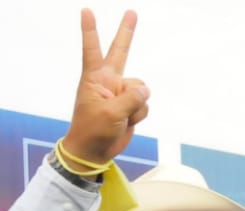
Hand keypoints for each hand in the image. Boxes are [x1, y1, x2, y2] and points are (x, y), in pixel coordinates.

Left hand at [62, 10, 149, 168]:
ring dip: (136, 106)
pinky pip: (145, 104)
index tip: (86, 11)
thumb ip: (131, 98)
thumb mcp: (111, 113)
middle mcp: (109, 81)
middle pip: (121, 52)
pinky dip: (139, 114)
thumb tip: (146, 89)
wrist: (94, 151)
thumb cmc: (92, 129)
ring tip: (121, 118)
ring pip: (141, 90)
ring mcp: (121, 93)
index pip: (92, 49)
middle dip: (126, 32)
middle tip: (132, 12)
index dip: (90, 30)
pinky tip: (127, 122)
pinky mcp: (130, 105)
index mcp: (95, 79)